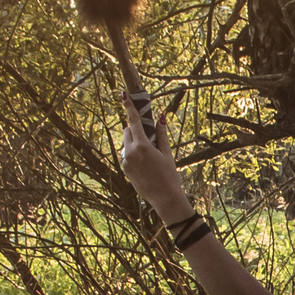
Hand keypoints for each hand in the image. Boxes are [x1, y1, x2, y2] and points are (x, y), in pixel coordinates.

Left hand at [119, 95, 188, 220]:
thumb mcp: (167, 154)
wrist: (165, 198)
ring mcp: (125, 162)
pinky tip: (145, 165)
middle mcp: (130, 153)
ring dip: (134, 143)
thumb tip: (161, 117)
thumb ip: (161, 135)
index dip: (129, 107)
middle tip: (149, 137)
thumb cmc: (170, 176)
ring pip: (126, 144)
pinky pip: (126, 155)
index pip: (133, 122)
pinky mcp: (124, 169)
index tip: (124, 96)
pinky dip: (133, 154)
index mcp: (142, 146)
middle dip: (135, 130)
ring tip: (149, 157)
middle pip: (127, 131)